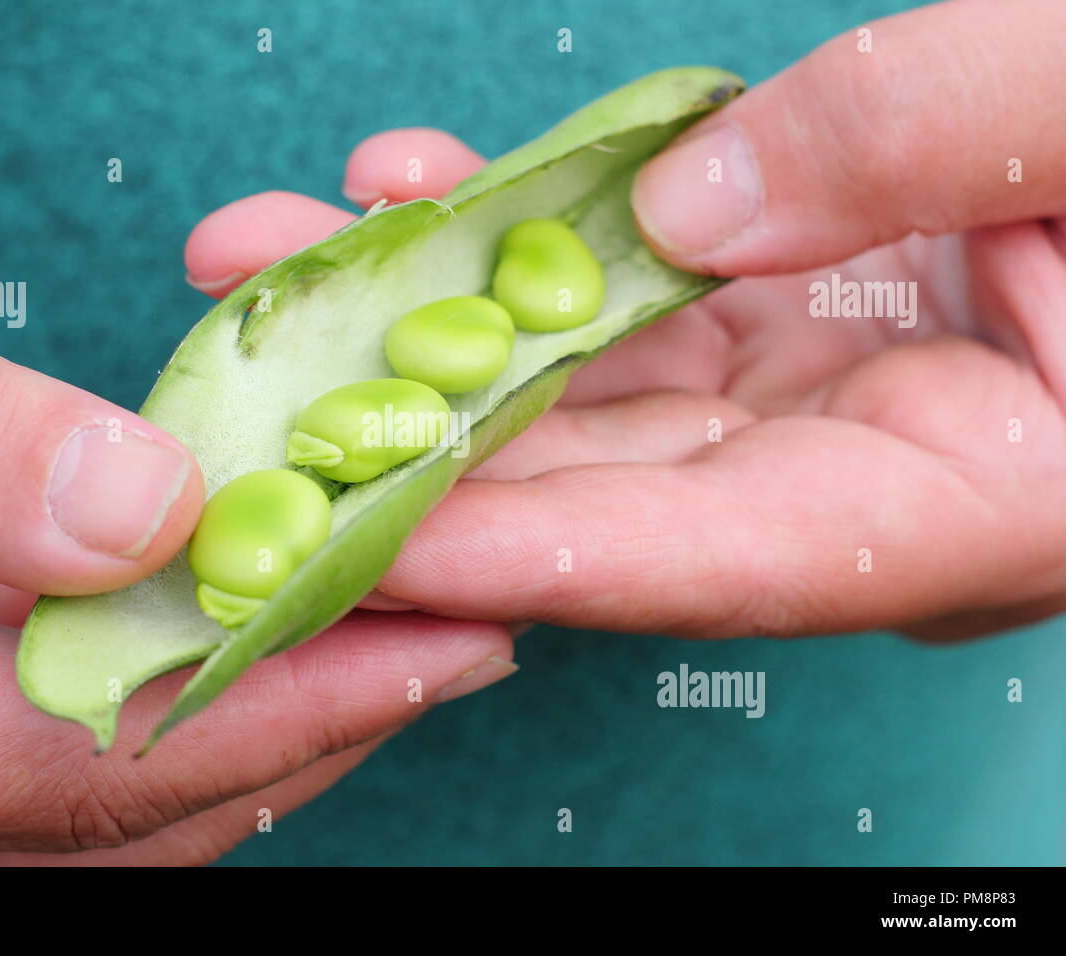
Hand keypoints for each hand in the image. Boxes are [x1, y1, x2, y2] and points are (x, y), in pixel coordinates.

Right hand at [0, 232, 514, 863]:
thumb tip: (148, 514)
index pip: (69, 763)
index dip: (275, 703)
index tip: (446, 633)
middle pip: (113, 813)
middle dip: (304, 725)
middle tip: (462, 631)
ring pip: (99, 803)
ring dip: (259, 715)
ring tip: (396, 623)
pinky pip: (58, 747)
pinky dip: (177, 688)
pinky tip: (251, 611)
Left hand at [188, 0, 1065, 642]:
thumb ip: (926, 146)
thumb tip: (686, 207)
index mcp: (971, 499)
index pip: (712, 553)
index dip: (530, 545)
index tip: (362, 529)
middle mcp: (855, 477)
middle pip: (599, 483)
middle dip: (407, 434)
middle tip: (240, 390)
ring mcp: (800, 398)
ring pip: (580, 383)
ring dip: (418, 320)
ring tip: (264, 262)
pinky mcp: (768, 318)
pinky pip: (615, 294)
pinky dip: (515, 241)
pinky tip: (406, 191)